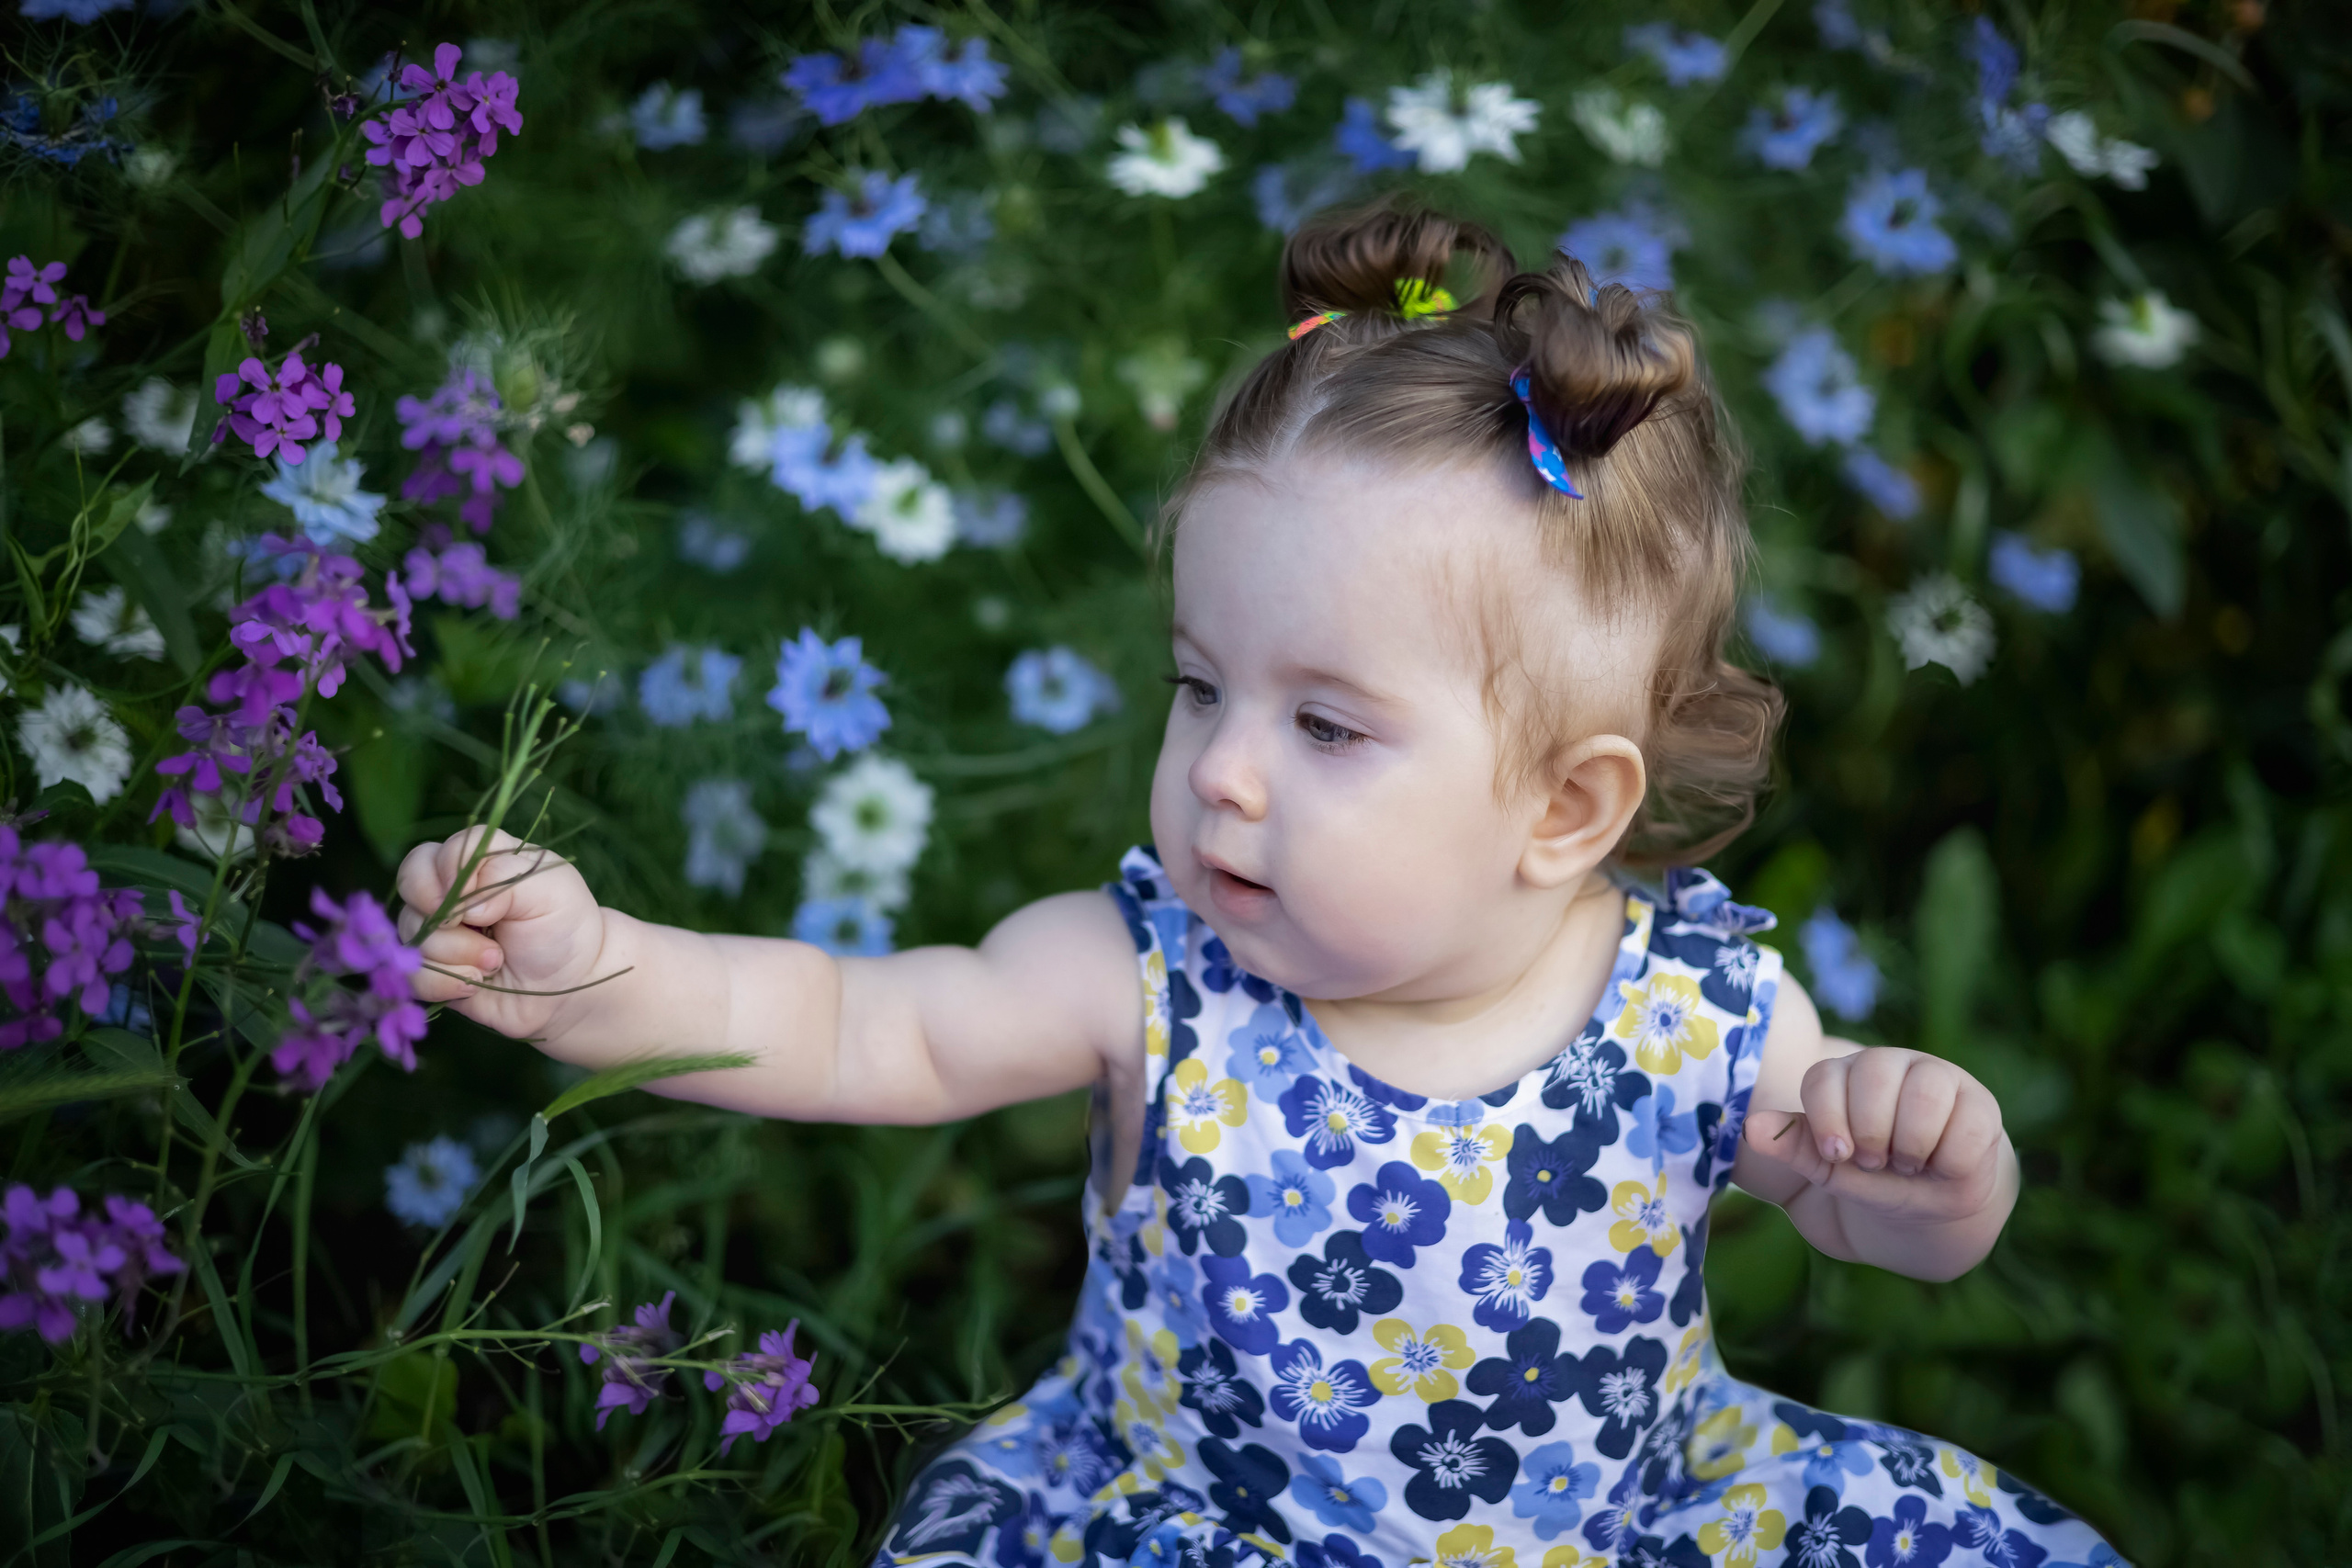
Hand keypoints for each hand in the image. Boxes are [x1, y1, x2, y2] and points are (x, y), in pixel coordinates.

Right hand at [395, 827, 609, 1041]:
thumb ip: (503, 876)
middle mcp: (451, 891)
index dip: (448, 873)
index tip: (478, 900)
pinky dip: (446, 982)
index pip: (438, 851)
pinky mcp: (433, 970)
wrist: (569, 986)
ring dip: (458, 953)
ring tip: (496, 961)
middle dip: (440, 912)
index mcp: (480, 861)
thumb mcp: (549, 889)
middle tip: (479, 926)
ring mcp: (438, 931)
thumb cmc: (563, 927)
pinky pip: (413, 974)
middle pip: (410, 883)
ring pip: (412, 933)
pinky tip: (477, 984)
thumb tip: (465, 905)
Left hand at [1741, 1047, 2007, 1228]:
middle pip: (1874, 1073)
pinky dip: (1948, 1160)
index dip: (1827, 1119)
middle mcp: (1890, 1064)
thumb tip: (1751, 1128)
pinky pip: (1965, 1125)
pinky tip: (1942, 1166)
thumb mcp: (1828, 1169)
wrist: (1928, 1208)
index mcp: (1844, 1074)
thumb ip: (1794, 1147)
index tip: (1837, 1156)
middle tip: (1875, 1162)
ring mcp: (1938, 1077)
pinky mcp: (1979, 1103)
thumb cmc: (1870, 1178)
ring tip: (1908, 1165)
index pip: (1825, 1076)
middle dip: (1871, 1131)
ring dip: (1911, 1144)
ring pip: (1923, 1092)